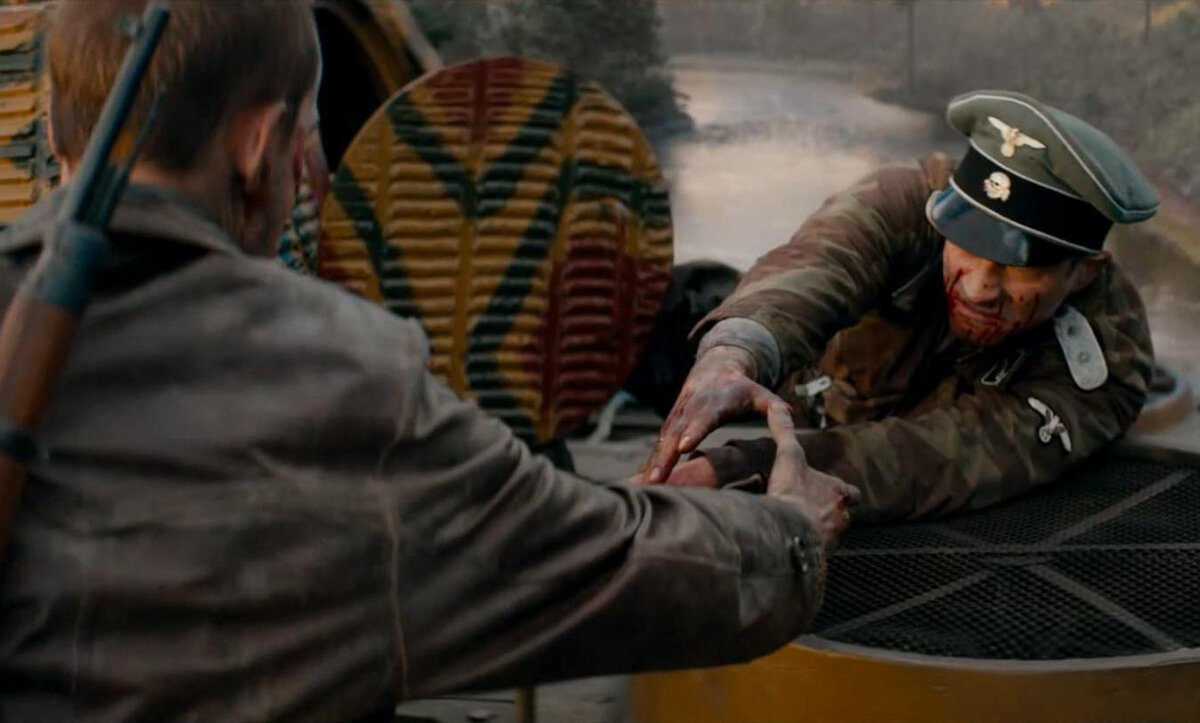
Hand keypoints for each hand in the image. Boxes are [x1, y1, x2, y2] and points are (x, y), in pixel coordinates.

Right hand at [643, 346, 782, 483]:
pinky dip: (650, 462)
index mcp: (716, 401)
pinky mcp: (670, 424)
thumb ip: (774, 406)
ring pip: (663, 441)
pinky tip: (642, 482)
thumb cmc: (741, 388)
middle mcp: (692, 408)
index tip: (683, 446)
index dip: (694, 430)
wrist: (714, 368)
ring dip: (653, 463)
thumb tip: (790, 413)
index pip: (704, 417)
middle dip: (665, 456)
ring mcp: (678, 416)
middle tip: (656, 479)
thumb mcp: (759, 393)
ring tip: (644, 485)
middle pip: (677, 433)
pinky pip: (658, 445)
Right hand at [765, 404, 860, 547]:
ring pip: (829, 536)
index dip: (842, 492)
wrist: (786, 531)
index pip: (852, 493)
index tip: (831, 491)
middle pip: (840, 515)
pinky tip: (789, 545)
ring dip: (816, 532)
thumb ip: (784, 431)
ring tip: (795, 529)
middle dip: (827, 513)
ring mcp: (832, 540)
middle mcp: (841, 518)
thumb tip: (777, 406)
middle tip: (806, 510)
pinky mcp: (818, 558)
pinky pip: (815, 554)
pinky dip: (805, 549)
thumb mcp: (788, 456)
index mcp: (839, 493)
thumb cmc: (792, 493)